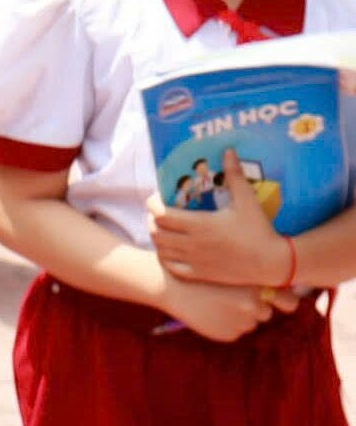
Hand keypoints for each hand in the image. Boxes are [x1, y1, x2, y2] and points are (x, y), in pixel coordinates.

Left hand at [150, 149, 294, 286]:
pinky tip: (172, 249)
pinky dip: (166, 257)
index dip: (153, 205)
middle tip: (158, 212)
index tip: (157, 198)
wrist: (273, 263)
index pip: (161, 215)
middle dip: (152, 220)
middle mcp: (193, 243)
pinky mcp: (200, 274)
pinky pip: (172, 267)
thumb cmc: (260, 230)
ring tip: (163, 229)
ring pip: (161, 250)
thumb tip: (228, 150)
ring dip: (157, 238)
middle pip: (155, 232)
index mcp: (201, 224)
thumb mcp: (247, 201)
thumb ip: (234, 176)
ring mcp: (195, 261)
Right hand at [160, 274, 275, 342]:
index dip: (284, 300)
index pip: (289, 302)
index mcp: (257, 287)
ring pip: (249, 322)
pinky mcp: (229, 335)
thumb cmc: (200, 272)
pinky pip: (234, 331)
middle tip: (232, 297)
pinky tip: (208, 311)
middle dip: (254, 307)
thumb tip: (275, 291)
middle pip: (266, 313)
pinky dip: (224, 324)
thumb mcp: (228, 269)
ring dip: (238, 316)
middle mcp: (254, 306)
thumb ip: (253, 280)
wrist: (171, 284)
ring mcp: (241, 322)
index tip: (276, 298)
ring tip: (215, 302)